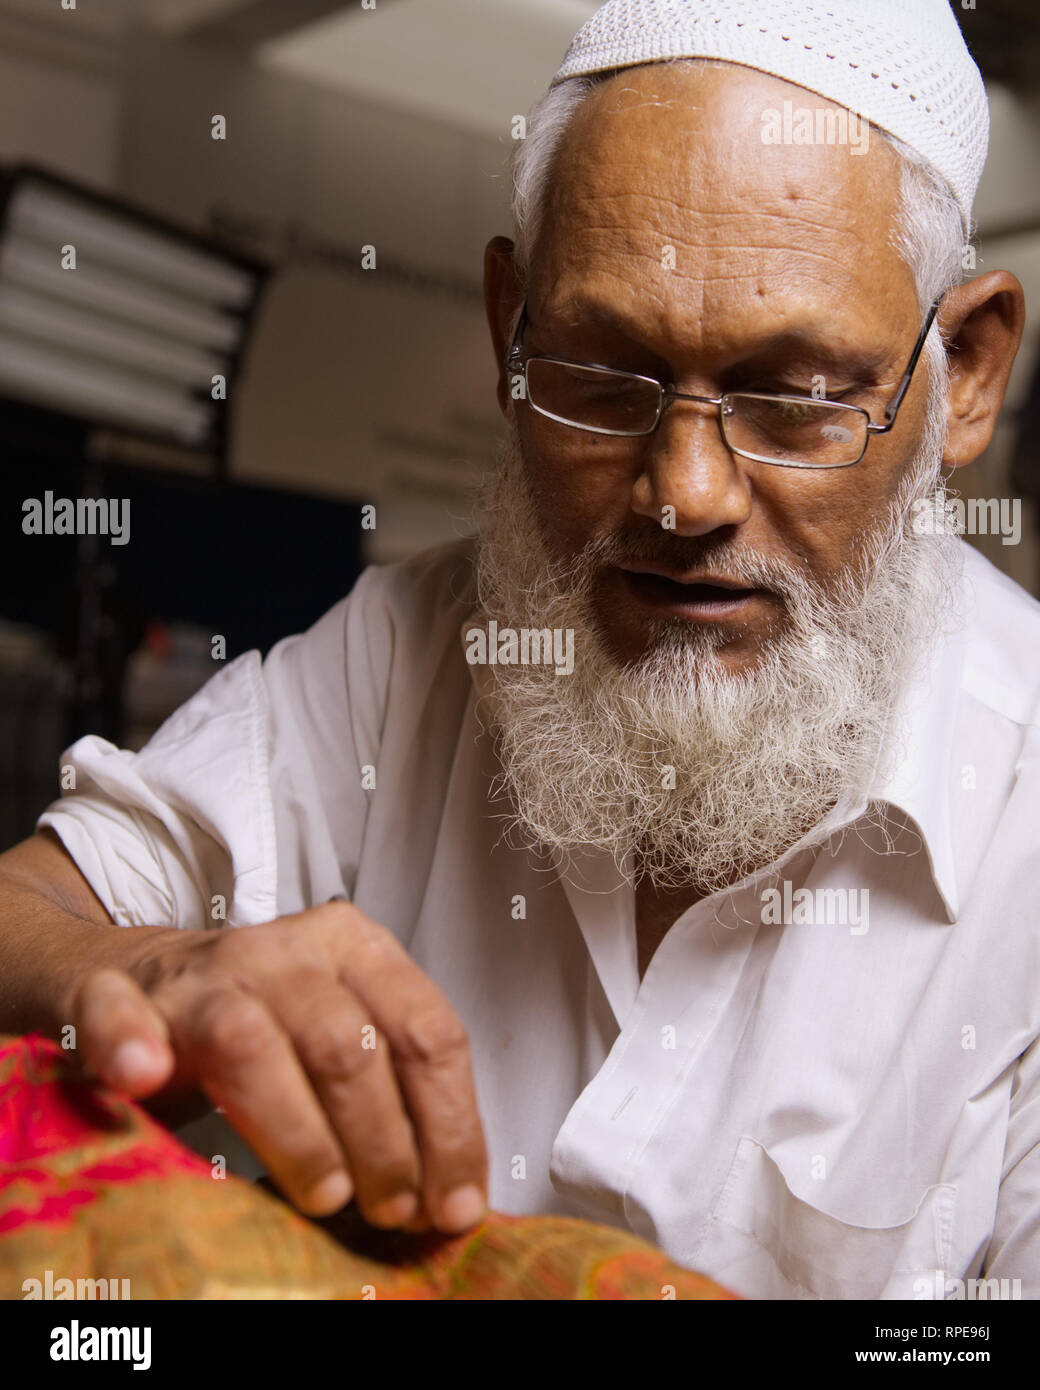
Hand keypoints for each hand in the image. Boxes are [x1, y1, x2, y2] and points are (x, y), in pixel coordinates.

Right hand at [61, 901, 487, 1233]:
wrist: (146, 974)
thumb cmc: (269, 1022)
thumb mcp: (344, 1036)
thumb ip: (394, 1096)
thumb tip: (452, 1198)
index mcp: (353, 948)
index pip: (425, 1031)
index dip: (449, 1125)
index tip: (453, 1202)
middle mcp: (282, 950)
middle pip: (346, 1045)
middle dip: (382, 1143)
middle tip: (390, 1212)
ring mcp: (197, 972)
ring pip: (248, 1042)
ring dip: (294, 1131)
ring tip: (324, 1195)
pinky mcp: (114, 992)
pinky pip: (114, 1010)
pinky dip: (126, 1042)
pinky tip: (140, 1076)